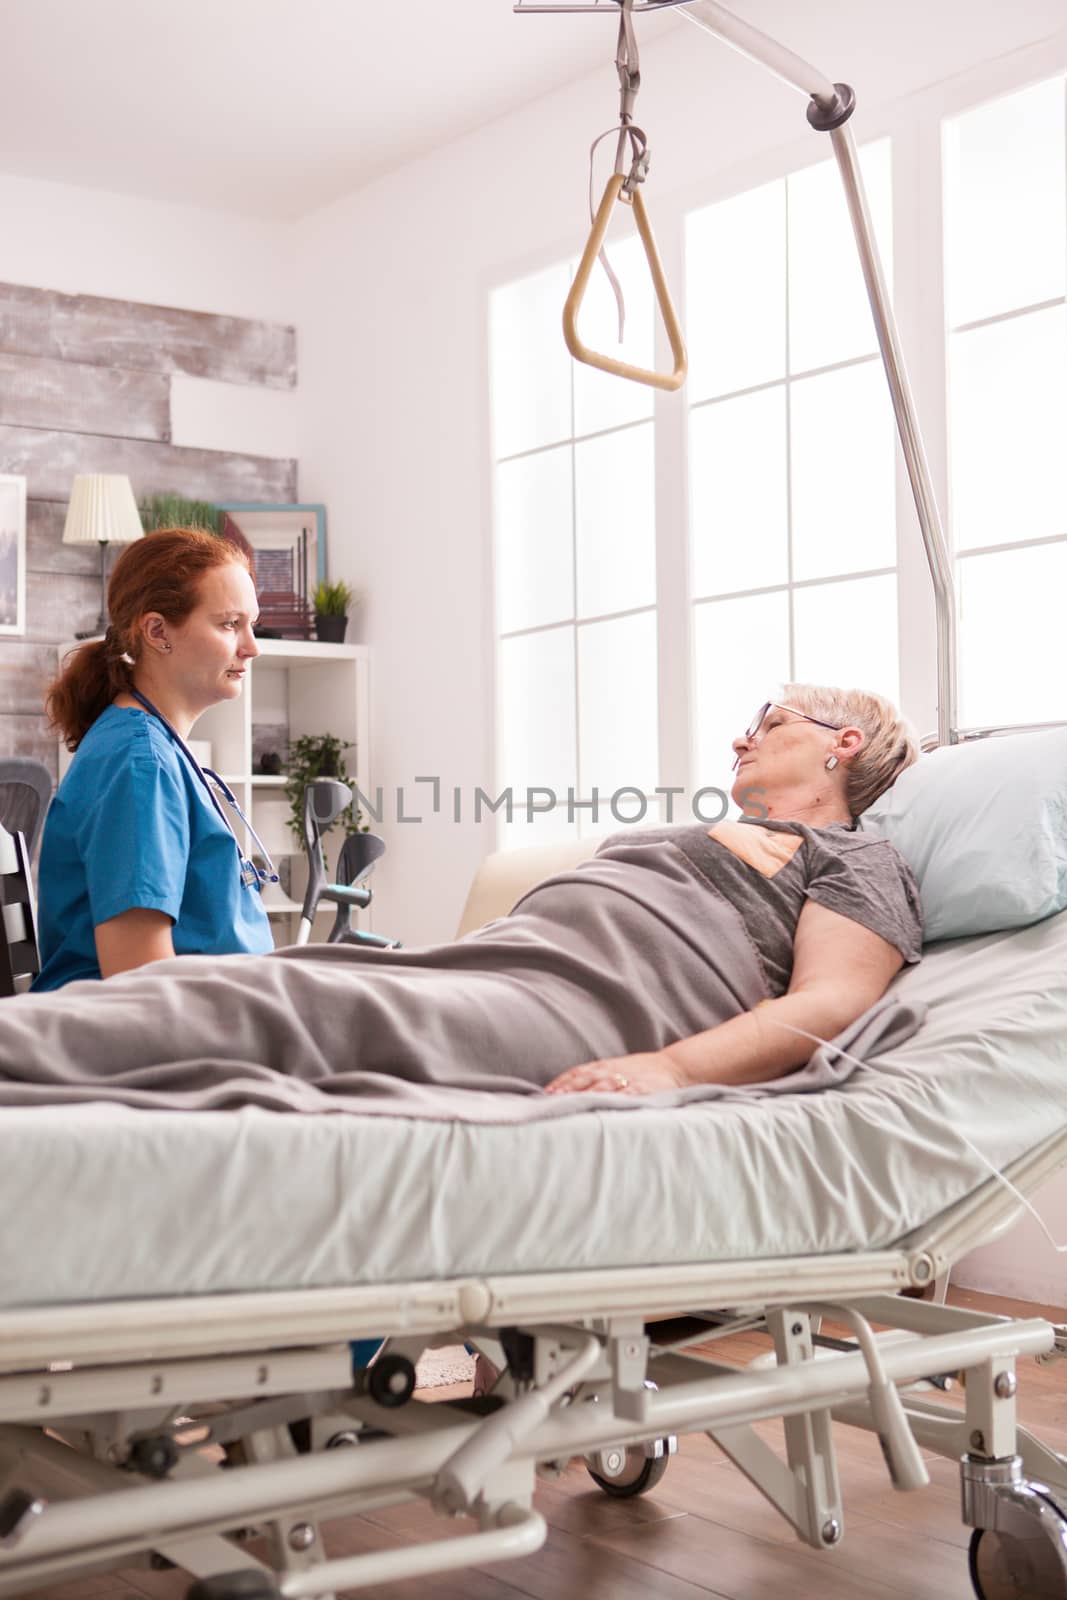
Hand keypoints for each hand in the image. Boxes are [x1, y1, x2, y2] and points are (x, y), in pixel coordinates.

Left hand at [545, 1050, 688, 1096]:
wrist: (674, 1068)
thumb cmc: (641, 1071)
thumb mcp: (616, 1069)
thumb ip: (595, 1077)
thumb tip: (568, 1090)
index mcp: (605, 1067)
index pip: (578, 1072)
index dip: (563, 1081)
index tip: (547, 1092)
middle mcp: (614, 1072)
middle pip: (588, 1079)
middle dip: (570, 1089)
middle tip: (554, 1099)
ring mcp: (630, 1080)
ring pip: (606, 1086)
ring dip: (590, 1094)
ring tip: (576, 1103)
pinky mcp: (645, 1089)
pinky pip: (632, 1093)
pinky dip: (621, 1098)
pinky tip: (612, 1104)